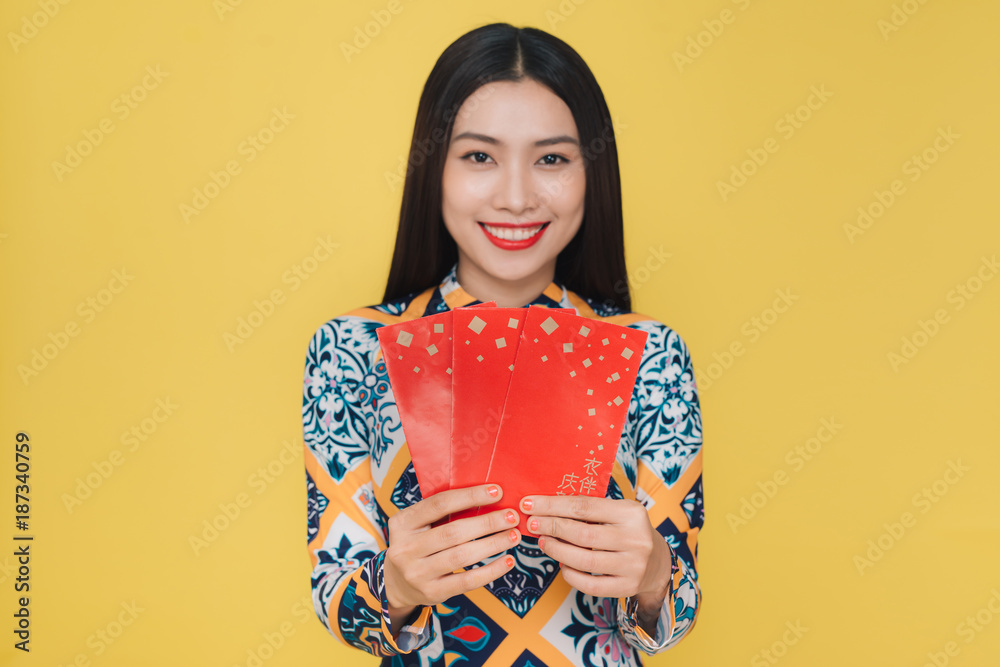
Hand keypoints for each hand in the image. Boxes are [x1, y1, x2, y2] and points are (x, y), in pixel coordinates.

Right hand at [383, 484, 519, 617]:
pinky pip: (467, 581)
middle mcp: (406, 548)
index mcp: (403, 523)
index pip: (440, 504)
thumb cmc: (416, 544)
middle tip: (512, 516)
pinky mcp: (431, 592)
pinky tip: (507, 561)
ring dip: (493, 544)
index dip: (470, 496)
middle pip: (454, 532)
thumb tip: (487, 496)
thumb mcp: (417, 524)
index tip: (497, 491)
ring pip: (462, 556)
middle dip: (488, 522)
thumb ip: (441, 511)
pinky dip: (491, 571)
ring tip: (513, 536)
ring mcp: (417, 573)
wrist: (395, 583)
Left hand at [520, 495, 673, 601]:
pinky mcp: (627, 587)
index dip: (553, 505)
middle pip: (583, 533)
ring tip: (543, 542)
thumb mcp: (617, 512)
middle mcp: (635, 538)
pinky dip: (570, 574)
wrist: (657, 562)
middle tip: (531, 523)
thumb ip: (589, 509)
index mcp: (631, 512)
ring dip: (556, 550)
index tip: (529, 504)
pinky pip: (590, 584)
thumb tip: (546, 507)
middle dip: (551, 527)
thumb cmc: (627, 531)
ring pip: (584, 560)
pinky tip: (561, 564)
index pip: (584, 506)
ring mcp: (633, 565)